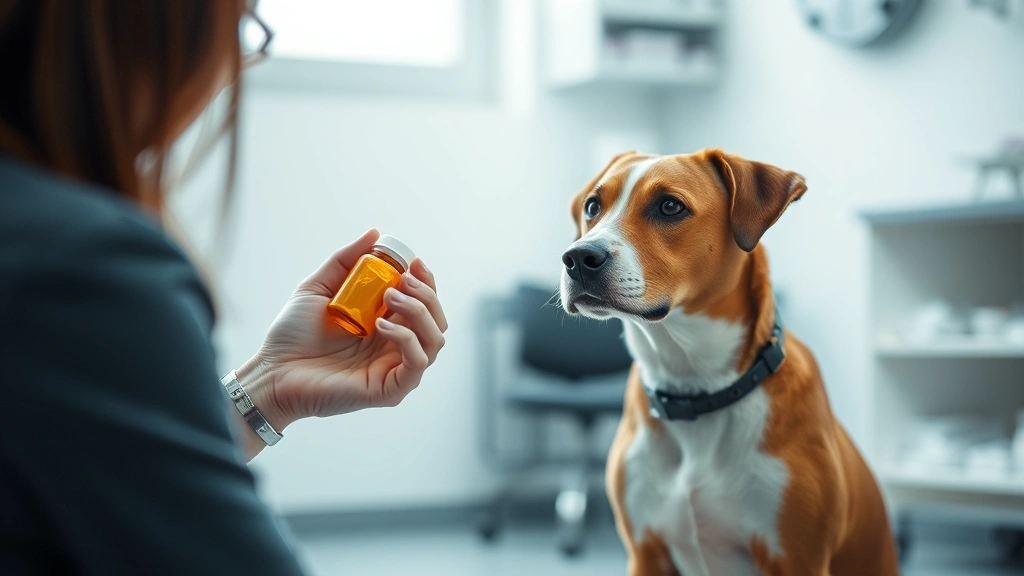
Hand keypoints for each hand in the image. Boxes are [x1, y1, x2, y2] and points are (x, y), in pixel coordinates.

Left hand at [236, 229, 447, 430]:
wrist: (273, 370)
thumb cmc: (292, 335)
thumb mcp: (318, 287)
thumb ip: (346, 261)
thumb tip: (375, 234)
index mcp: (386, 325)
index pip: (425, 304)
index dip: (426, 282)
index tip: (414, 263)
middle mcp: (395, 347)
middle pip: (437, 320)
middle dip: (426, 294)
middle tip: (401, 281)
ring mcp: (394, 369)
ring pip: (435, 340)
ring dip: (419, 312)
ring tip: (390, 298)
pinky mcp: (390, 390)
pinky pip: (417, 363)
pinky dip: (406, 339)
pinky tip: (381, 325)